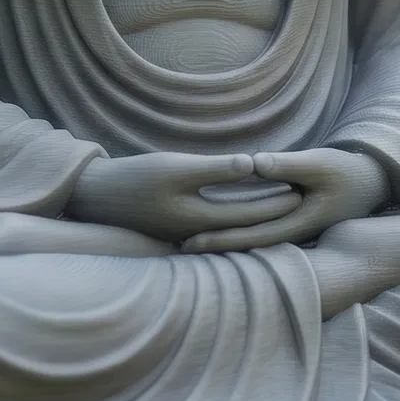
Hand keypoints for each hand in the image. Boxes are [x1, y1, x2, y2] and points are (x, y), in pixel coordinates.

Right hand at [68, 150, 300, 245]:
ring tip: (281, 203)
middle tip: (304, 198)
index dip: (278, 201)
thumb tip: (252, 165)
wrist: (95, 196)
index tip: (304, 190)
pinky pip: (216, 227)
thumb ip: (215, 169)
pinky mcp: (177, 230)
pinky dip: (235, 219)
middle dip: (274, 212)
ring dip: (257, 217)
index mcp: (199, 221)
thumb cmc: (133, 178)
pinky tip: (245, 208)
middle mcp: (196, 234)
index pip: (250, 214)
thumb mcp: (175, 167)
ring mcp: (186, 236)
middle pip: (245, 226)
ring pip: (233, 229)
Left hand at [182, 148, 387, 253]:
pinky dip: (239, 235)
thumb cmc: (346, 171)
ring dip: (225, 244)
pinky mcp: (293, 226)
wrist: (374, 183)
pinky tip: (216, 232)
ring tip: (188, 243)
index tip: (191, 239)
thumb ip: (286, 166)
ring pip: (253, 244)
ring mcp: (294, 234)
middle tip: (178, 248)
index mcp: (299, 225)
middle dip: (215, 247)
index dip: (221, 239)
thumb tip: (253, 164)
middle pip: (248, 246)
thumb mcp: (319, 163)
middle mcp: (294, 236)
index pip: (252, 237)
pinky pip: (262, 235)